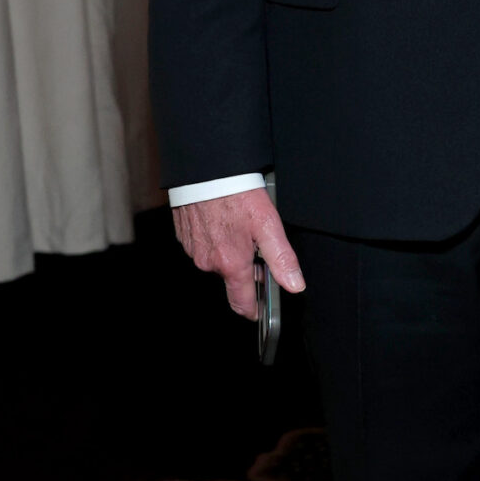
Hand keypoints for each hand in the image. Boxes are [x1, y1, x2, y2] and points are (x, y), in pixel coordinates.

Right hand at [172, 187, 303, 321]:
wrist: (205, 169)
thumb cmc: (235, 193)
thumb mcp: (268, 224)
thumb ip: (282, 258)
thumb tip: (294, 285)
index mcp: (231, 263)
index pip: (241, 303)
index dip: (253, 310)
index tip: (260, 310)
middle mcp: (209, 262)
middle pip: (232, 278)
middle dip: (245, 269)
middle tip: (257, 245)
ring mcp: (194, 250)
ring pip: (218, 261)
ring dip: (230, 252)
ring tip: (239, 227)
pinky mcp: (185, 236)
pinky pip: (203, 246)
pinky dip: (214, 239)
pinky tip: (223, 221)